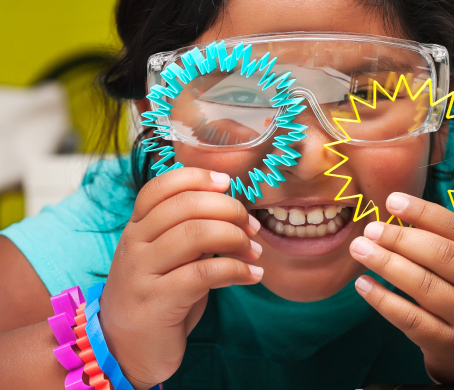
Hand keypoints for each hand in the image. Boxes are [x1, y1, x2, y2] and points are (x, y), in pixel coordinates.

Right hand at [99, 168, 263, 388]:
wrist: (125, 350)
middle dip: (228, 209)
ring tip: (254, 252)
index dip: (196, 177)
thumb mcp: (168, 259)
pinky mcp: (157, 302)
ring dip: (236, 238)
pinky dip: (237, 270)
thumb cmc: (158, 297)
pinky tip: (252, 275)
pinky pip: (204, 273)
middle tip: (251, 225)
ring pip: (195, 234)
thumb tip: (233, 208)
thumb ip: (189, 232)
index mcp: (136, 228)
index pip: (159, 187)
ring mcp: (142, 273)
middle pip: (185, 206)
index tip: (228, 183)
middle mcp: (134, 245)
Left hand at [350, 192, 453, 384]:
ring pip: (425, 287)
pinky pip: (411, 319)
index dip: (425, 213)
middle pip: (443, 256)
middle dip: (402, 239)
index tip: (392, 201)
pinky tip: (364, 284)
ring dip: (387, 264)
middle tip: (371, 229)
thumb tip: (398, 213)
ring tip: (360, 250)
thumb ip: (449, 246)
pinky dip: (383, 299)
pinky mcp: (448, 346)